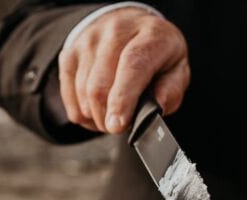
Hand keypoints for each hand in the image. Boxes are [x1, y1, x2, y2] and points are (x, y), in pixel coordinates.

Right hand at [58, 7, 189, 133]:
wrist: (130, 26)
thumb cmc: (156, 56)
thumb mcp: (177, 70)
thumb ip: (170, 90)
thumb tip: (155, 106)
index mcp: (151, 35)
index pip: (132, 65)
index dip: (122, 99)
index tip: (117, 125)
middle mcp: (116, 31)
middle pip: (100, 85)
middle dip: (107, 118)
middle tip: (120, 126)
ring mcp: (89, 40)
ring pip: (83, 93)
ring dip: (96, 116)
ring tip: (112, 114)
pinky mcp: (70, 53)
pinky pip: (69, 96)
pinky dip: (82, 113)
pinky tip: (97, 109)